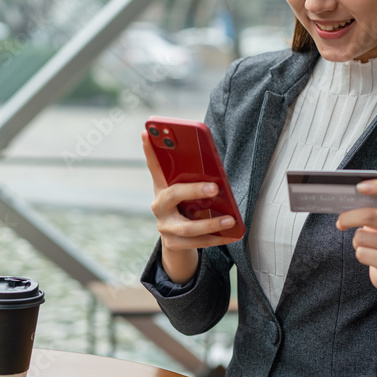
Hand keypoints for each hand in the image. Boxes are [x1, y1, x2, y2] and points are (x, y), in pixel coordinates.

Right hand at [141, 131, 236, 282]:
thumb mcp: (188, 193)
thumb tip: (218, 179)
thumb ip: (195, 183)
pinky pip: (196, 243)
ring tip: (230, 219)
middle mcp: (159, 206)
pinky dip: (215, 238)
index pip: (154, 166)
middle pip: (172, 195)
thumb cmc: (187, 208)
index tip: (145, 132)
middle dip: (194, 190)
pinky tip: (230, 235)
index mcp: (162, 188)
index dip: (148, 150)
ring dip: (211, 222)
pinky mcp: (173, 244)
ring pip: (187, 227)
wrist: (178, 242)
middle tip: (215, 188)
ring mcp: (164, 227)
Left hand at [336, 177, 376, 351]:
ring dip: (357, 241)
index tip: (359, 186)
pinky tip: (372, 257)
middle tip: (340, 221)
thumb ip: (374, 206)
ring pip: (362, 237)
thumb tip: (350, 193)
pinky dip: (360, 254)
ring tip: (368, 245)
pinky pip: (362, 253)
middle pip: (371, 215)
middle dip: (349, 217)